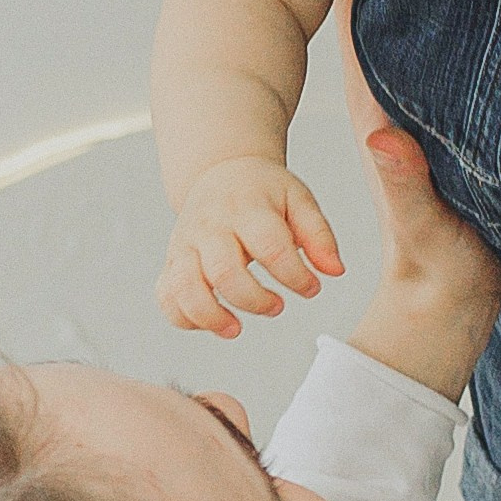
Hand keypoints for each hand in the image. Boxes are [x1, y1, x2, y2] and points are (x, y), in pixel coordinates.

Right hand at [158, 157, 344, 338]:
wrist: (221, 171)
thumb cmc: (264, 192)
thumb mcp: (298, 200)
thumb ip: (319, 235)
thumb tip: (334, 272)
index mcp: (247, 208)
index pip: (271, 247)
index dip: (295, 276)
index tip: (311, 289)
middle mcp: (211, 226)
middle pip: (224, 271)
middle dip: (254, 300)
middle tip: (277, 306)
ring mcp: (185, 244)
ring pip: (185, 286)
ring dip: (210, 316)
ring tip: (236, 329)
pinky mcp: (172, 261)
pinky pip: (166, 295)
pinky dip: (184, 317)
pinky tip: (212, 322)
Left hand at [338, 0, 500, 396]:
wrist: (453, 303)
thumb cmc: (439, 266)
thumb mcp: (424, 228)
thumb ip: (405, 185)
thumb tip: (380, 137)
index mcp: (387, 124)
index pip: (362, 45)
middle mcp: (397, 114)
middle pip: (383, 33)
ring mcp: (418, 122)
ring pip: (410, 48)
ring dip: (414, 2)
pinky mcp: (441, 135)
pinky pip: (435, 72)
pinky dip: (442, 38)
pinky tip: (457, 6)